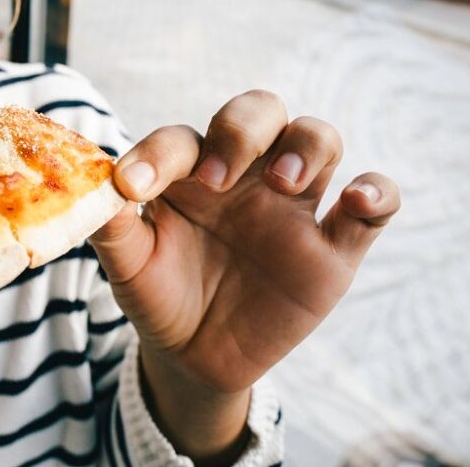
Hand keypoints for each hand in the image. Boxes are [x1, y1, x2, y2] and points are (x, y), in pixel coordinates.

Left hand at [90, 90, 398, 453]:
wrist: (196, 357)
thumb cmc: (158, 292)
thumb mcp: (128, 265)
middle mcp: (245, 174)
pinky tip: (357, 200)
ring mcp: (293, 207)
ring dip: (306, 147)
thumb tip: (92, 190)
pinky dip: (377, 191)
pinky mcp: (334, 249)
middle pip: (260, 112)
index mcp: (191, 170)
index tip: (132, 186)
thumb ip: (112, 226)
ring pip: (319, 140)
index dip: (158, 154)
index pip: (181, 139)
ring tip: (282, 183)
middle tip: (218, 177)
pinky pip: (374, 205)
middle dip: (242, 130)